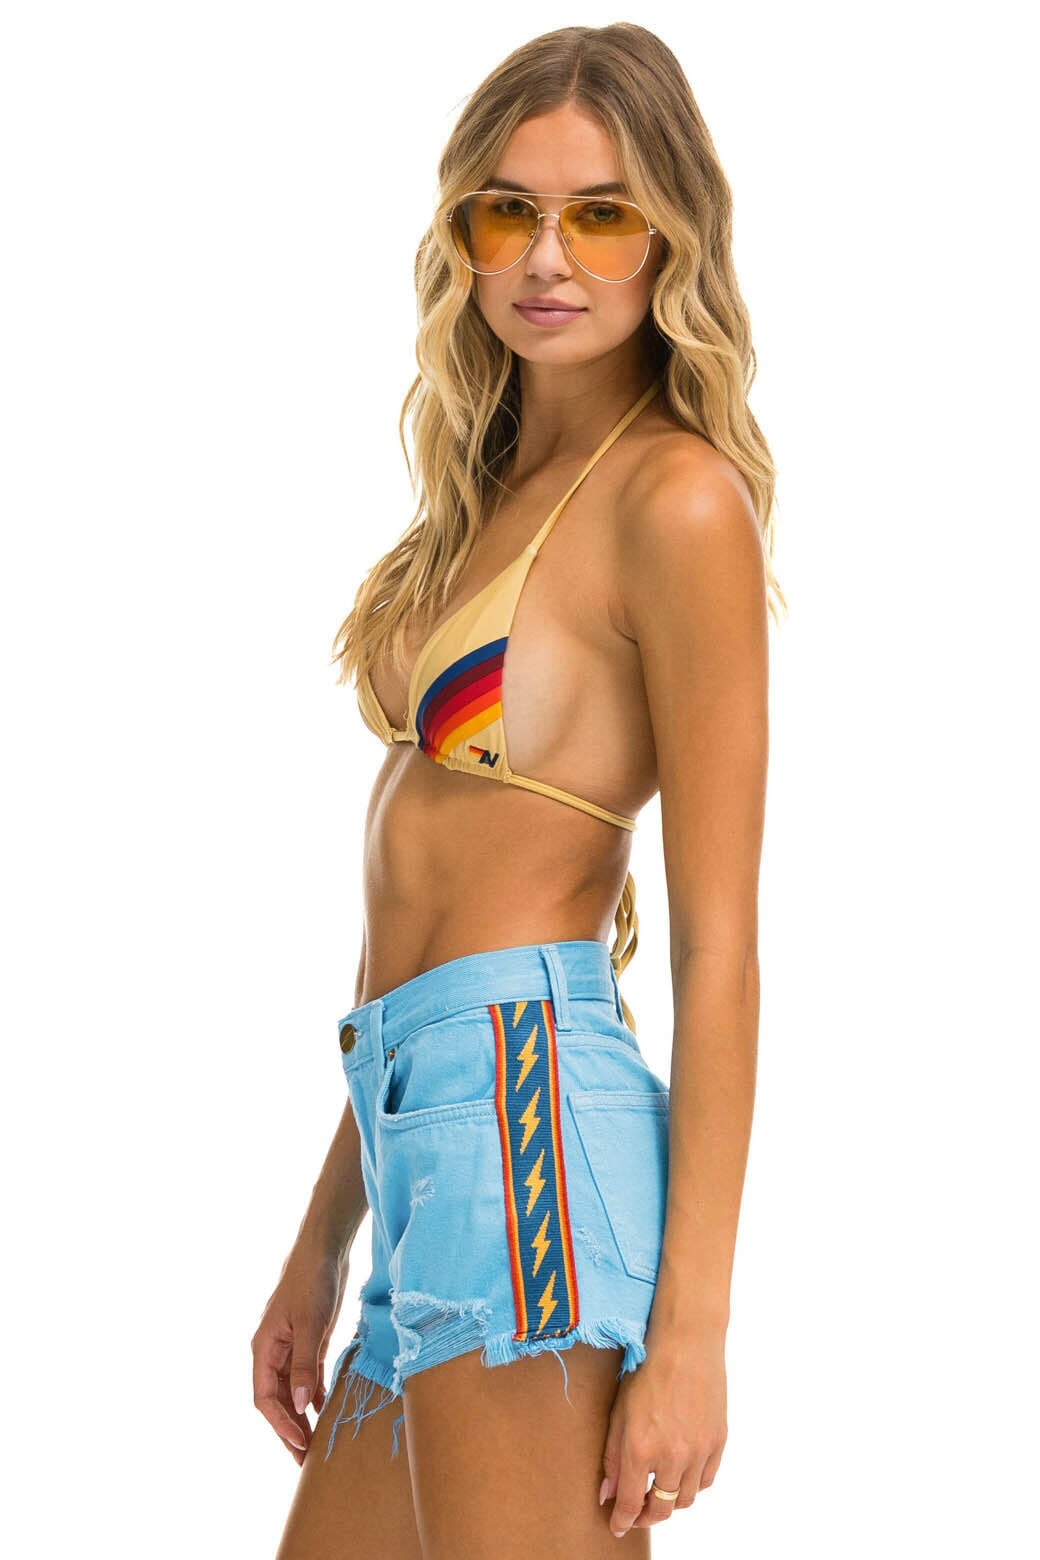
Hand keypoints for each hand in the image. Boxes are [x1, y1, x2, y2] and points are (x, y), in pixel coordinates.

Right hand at [252, 1242, 349, 1465]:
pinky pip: (307, 1377)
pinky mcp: (308, 1341)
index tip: (299, 1445)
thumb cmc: (312, 1281)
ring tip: (315, 1445)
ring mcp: (290, 1347)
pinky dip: (314, 1396)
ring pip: (292, 1392)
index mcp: (263, 1348)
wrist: (324, 1249)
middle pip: (277, 1401)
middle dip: (289, 1430)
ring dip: (302, 1417)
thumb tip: (302, 1405)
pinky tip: (325, 1412)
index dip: (280, 1424)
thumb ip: (304, 1364)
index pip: (265, 1398)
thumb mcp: (310, 1323)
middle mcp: (273, 1352)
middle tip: (305, 1461)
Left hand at [598, 1333, 727, 1537]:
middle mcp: (672, 1455)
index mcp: (641, 1447)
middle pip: (662, 1509)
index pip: (631, 1503)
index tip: (618, 1527)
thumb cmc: (647, 1370)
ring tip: (659, 1492)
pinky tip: (681, 1474)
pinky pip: (706, 1480)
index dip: (623, 1520)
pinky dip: (692, 1485)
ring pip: (686, 1499)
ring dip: (670, 1502)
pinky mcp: (718, 1441)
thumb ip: (612, 1457)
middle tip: (638, 1513)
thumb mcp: (619, 1411)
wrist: (687, 1343)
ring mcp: (699, 1450)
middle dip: (647, 1517)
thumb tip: (608, 1494)